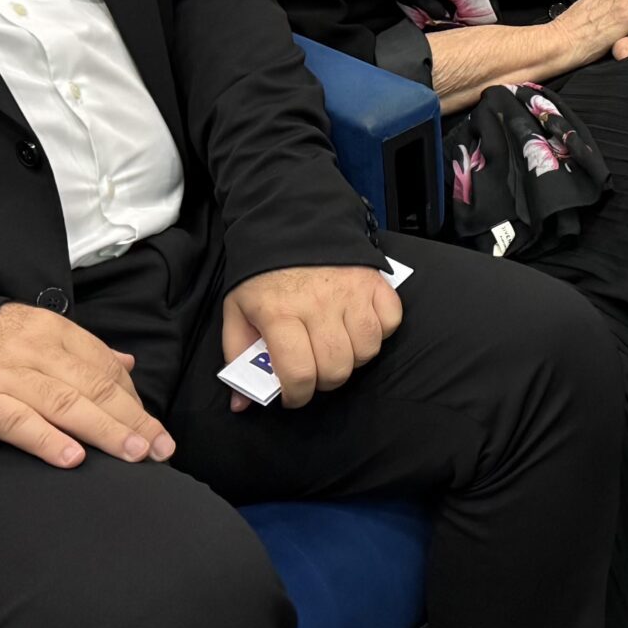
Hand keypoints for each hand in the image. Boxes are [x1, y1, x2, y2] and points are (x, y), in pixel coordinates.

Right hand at [0, 303, 174, 467]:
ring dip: (106, 430)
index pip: (104, 365)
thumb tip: (128, 365)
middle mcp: (35, 349)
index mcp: (53, 330)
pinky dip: (47, 439)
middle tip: (162, 448)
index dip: (133, 399)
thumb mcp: (37, 332)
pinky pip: (17, 421)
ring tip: (136, 453)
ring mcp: (7, 375)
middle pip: (94, 386)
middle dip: (134, 418)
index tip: (154, 427)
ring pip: (66, 403)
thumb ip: (83, 350)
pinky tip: (73, 458)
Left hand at [220, 265, 402, 410]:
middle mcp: (319, 304)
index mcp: (280, 313)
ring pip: (367, 350)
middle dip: (324, 381)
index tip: (293, 394)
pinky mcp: (373, 281)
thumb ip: (237, 357)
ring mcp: (351, 292)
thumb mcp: (236, 312)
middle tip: (313, 370)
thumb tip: (241, 404)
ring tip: (336, 348)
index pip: (300, 373)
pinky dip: (379, 331)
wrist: (289, 223)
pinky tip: (358, 326)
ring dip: (352, 359)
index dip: (297, 395)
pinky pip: (390, 321)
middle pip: (337, 369)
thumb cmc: (262, 275)